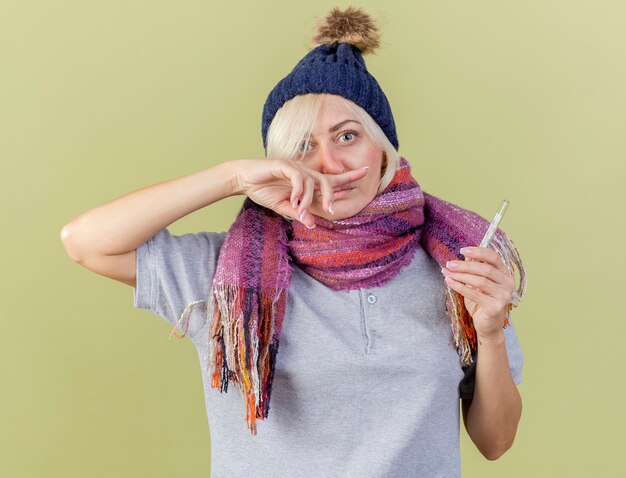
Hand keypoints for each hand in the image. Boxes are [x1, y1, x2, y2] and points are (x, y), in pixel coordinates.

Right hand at [232, 159, 368, 227]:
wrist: (244, 179)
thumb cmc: (263, 191)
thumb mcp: (283, 207)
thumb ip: (299, 214)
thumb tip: (313, 224)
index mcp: (307, 182)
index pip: (331, 180)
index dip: (348, 177)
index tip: (366, 172)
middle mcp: (304, 173)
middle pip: (327, 181)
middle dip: (333, 194)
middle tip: (332, 210)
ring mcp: (295, 168)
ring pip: (312, 182)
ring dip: (308, 199)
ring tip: (300, 211)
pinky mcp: (284, 165)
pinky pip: (298, 178)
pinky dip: (298, 191)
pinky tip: (293, 201)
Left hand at [441, 246, 514, 339]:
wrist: (488, 326)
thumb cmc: (482, 302)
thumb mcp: (477, 283)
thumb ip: (474, 269)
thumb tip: (465, 255)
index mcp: (505, 274)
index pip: (493, 257)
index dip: (478, 252)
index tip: (462, 250)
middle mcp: (508, 284)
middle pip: (485, 269)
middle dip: (464, 265)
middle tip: (449, 264)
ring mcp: (504, 296)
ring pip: (480, 281)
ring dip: (460, 276)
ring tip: (447, 273)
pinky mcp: (495, 307)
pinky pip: (474, 294)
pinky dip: (460, 287)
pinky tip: (449, 282)